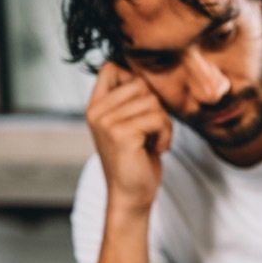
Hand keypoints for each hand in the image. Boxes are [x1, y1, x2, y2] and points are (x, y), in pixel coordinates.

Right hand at [85, 62, 173, 213]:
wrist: (131, 195)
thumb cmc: (137, 159)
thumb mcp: (131, 124)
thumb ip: (132, 100)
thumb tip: (149, 72)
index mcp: (95, 105)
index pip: (111, 67)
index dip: (135, 80)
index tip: (143, 108)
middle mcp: (96, 110)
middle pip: (140, 83)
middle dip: (157, 107)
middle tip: (154, 131)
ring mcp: (106, 121)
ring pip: (152, 100)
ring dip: (164, 122)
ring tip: (155, 140)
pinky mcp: (121, 134)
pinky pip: (157, 118)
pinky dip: (166, 134)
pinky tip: (158, 149)